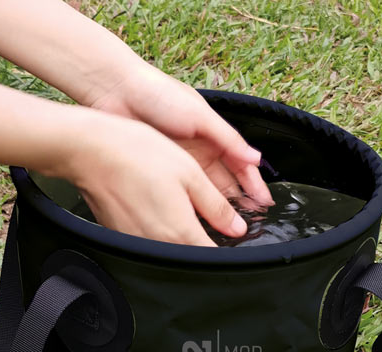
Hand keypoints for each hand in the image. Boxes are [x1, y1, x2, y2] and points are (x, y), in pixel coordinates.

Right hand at [47, 111, 249, 245]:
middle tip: (208, 216)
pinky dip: (159, 230)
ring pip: (171, 249)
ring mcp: (139, 244)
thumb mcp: (189, 174)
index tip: (232, 234)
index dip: (226, 247)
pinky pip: (150, 241)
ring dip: (180, 236)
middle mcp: (160, 246)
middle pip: (192, 254)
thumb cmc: (140, 155)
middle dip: (204, 241)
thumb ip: (215, 206)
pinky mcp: (123, 237)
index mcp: (182, 233)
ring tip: (179, 206)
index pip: (213, 256)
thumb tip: (237, 228)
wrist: (89, 152)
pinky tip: (156, 206)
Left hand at [89, 62, 273, 210]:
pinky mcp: (160, 172)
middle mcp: (200, 152)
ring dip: (216, 209)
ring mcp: (180, 164)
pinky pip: (180, 195)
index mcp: (214, 136)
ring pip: (204, 192)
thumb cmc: (159, 95)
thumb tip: (256, 158)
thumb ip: (227, 138)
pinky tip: (196, 222)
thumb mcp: (200, 115)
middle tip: (249, 223)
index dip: (253, 184)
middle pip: (225, 183)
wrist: (117, 93)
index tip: (264, 203)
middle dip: (239, 202)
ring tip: (227, 229)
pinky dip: (190, 208)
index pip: (240, 165)